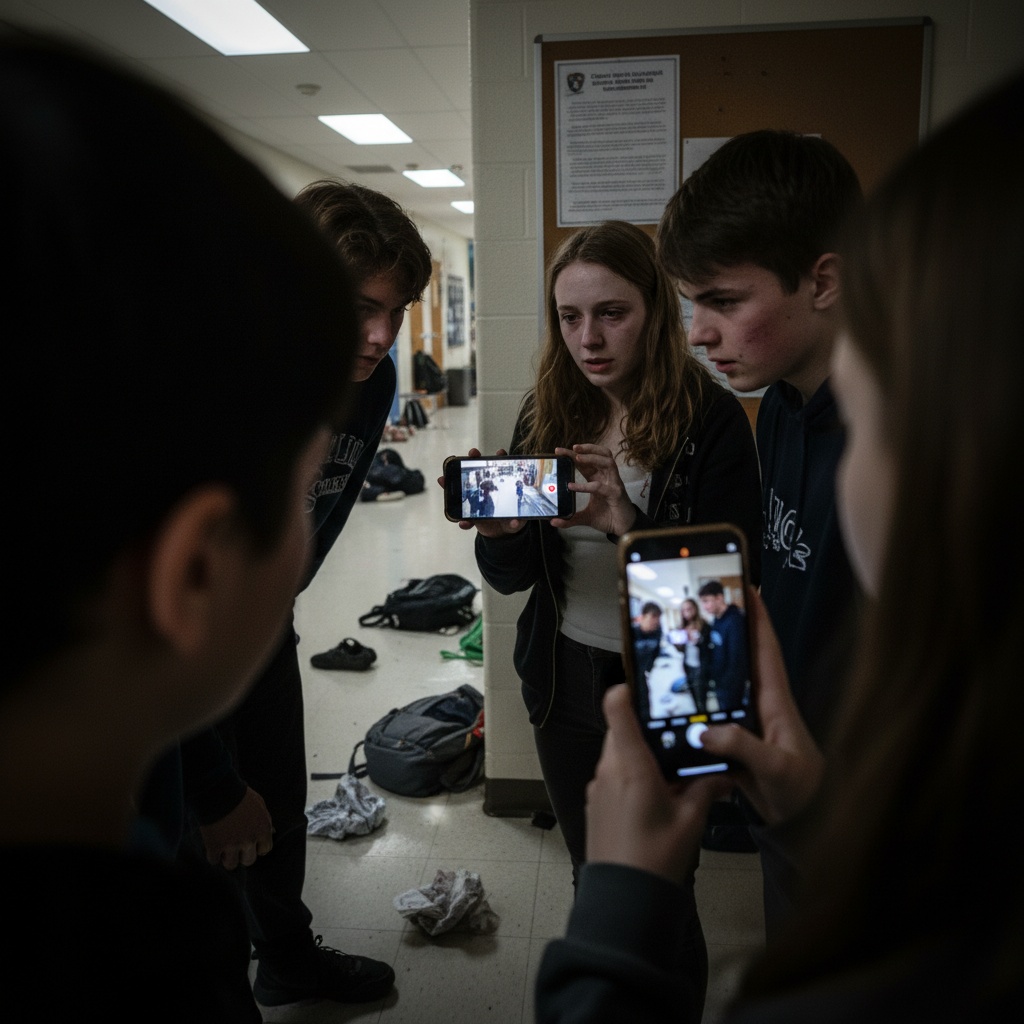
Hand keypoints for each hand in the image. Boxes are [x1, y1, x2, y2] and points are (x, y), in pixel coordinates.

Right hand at [199, 786, 273, 868]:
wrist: (219, 792)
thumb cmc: (241, 795)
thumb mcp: (260, 804)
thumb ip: (266, 819)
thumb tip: (272, 832)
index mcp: (262, 830)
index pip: (265, 849)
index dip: (257, 847)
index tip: (251, 843)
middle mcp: (249, 840)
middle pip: (249, 860)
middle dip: (243, 854)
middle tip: (236, 846)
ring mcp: (231, 845)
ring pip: (231, 865)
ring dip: (228, 858)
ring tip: (224, 848)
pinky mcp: (214, 847)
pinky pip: (214, 861)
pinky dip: (213, 855)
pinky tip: (212, 846)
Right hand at [436, 448, 527, 536]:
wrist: (501, 533)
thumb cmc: (511, 520)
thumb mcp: (517, 521)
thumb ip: (516, 522)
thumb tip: (514, 522)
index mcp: (501, 486)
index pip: (501, 468)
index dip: (500, 458)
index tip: (500, 453)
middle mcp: (487, 488)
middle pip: (480, 470)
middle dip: (474, 459)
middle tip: (473, 452)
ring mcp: (477, 499)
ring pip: (464, 487)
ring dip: (453, 481)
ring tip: (443, 479)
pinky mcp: (471, 514)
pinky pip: (463, 514)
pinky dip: (461, 519)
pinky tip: (462, 522)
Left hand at [553, 444, 636, 534]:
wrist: (623, 530)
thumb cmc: (607, 518)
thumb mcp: (585, 517)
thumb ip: (570, 519)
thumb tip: (553, 521)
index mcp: (598, 479)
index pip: (586, 463)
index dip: (574, 455)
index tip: (559, 451)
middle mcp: (607, 478)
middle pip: (599, 456)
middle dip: (586, 449)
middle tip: (571, 448)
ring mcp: (613, 484)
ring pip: (607, 462)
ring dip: (593, 458)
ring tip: (578, 458)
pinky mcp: (616, 494)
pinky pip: (601, 486)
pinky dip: (587, 485)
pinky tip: (573, 486)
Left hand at [585, 684, 730, 884]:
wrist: (623, 898)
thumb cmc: (657, 855)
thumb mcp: (690, 821)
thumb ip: (706, 789)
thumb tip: (726, 772)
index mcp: (630, 765)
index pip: (616, 709)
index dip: (627, 690)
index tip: (647, 686)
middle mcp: (608, 769)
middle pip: (620, 729)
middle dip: (645, 726)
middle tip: (674, 729)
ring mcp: (598, 786)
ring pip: (616, 752)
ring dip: (638, 751)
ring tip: (670, 761)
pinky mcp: (596, 803)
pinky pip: (612, 774)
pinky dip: (630, 772)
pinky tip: (655, 789)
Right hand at [699, 589, 823, 825]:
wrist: (807, 824)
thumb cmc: (805, 792)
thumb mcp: (777, 769)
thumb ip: (745, 748)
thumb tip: (706, 731)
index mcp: (776, 701)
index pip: (766, 649)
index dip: (758, 617)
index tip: (745, 586)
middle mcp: (761, 704)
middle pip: (741, 658)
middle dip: (727, 629)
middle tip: (703, 602)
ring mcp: (747, 722)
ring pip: (724, 684)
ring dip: (706, 663)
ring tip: (681, 640)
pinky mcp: (735, 741)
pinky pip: (712, 714)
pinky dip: (696, 702)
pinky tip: (674, 696)